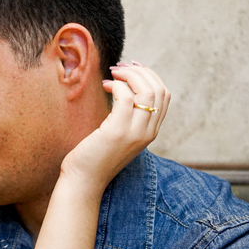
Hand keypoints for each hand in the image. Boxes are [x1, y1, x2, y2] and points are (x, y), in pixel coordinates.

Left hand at [61, 62, 170, 192]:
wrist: (84, 180)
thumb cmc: (95, 156)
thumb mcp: (119, 135)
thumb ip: (128, 117)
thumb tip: (124, 88)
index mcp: (151, 132)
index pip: (164, 95)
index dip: (150, 76)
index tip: (132, 68)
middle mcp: (148, 132)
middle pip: (158, 89)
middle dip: (140, 72)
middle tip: (119, 68)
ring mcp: (135, 133)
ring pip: (146, 90)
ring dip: (129, 75)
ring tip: (112, 74)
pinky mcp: (118, 131)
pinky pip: (126, 97)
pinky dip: (116, 85)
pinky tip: (105, 86)